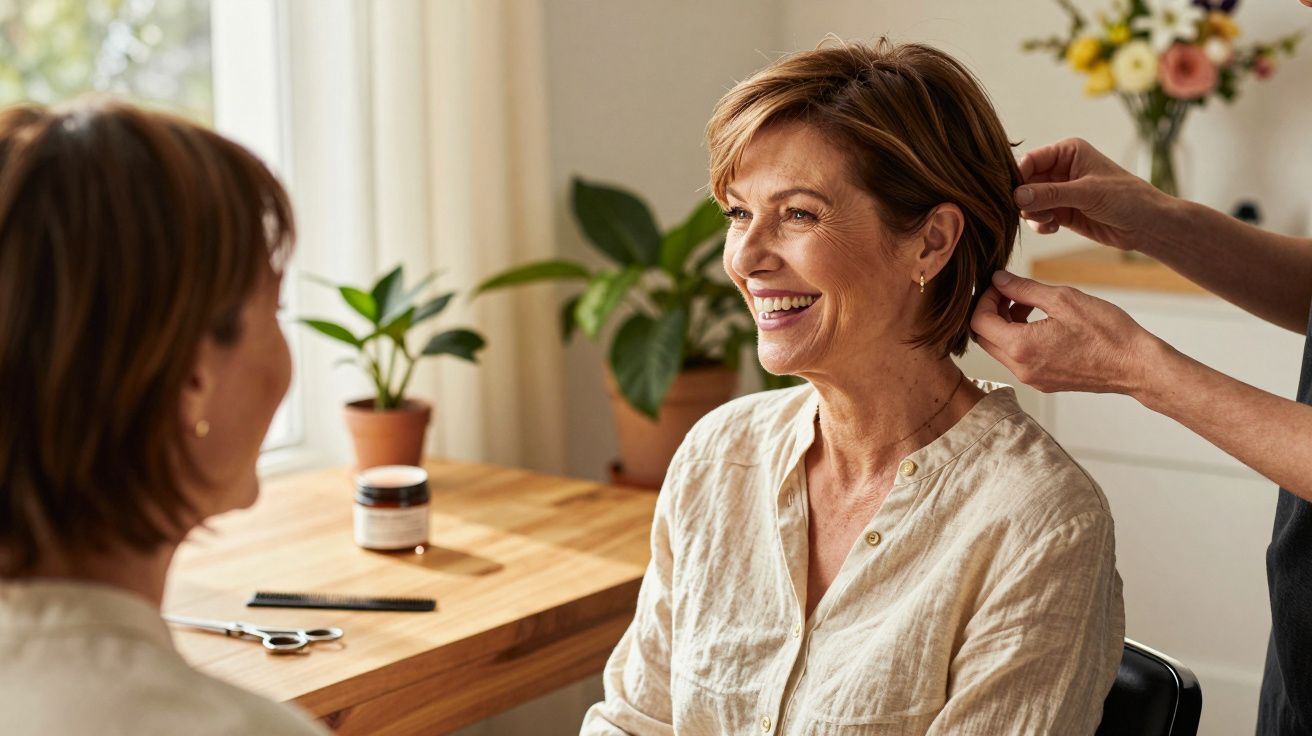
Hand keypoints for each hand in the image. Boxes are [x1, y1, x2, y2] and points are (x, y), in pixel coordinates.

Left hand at [970, 270, 1162, 395]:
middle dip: (991, 312)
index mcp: (1021, 347)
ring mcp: (1032, 379)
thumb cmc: (1106, 332)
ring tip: (1028, 305)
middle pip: (983, 338)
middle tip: (1011, 293)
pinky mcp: (1044, 382)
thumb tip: (998, 279)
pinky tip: (1040, 322)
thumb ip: (1024, 288)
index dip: (984, 299)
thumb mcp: (1064, 299)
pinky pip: (1017, 359)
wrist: (1136, 365)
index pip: (979, 322)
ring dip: (1005, 325)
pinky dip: (1018, 338)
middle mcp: (1021, 369)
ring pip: (999, 349)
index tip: (1000, 285)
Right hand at [1016, 138, 1169, 252]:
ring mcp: (1060, 192)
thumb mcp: (1087, 193)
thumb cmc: (1126, 198)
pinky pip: (1038, 216)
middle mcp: (1061, 169)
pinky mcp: (1062, 211)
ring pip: (1029, 201)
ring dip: (1033, 213)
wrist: (1146, 224)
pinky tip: (1053, 228)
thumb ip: (1050, 194)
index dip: (1019, 176)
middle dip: (1025, 198)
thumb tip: (1017, 195)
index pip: (1031, 160)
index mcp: (1068, 152)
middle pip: (1025, 182)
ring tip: (1049, 221)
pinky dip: (1040, 223)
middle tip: (1033, 212)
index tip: (1015, 195)